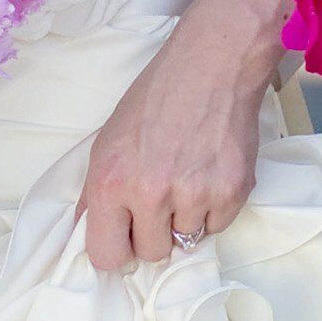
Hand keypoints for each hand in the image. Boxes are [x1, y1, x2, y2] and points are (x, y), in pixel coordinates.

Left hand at [80, 0, 274, 270]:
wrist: (212, 64)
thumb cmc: (156, 98)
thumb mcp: (108, 140)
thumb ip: (97, 191)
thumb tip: (89, 230)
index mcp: (111, 182)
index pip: (106, 256)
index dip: (117, 248)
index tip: (125, 236)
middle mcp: (150, 194)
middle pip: (151, 253)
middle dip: (155, 233)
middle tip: (161, 199)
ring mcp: (194, 195)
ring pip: (188, 241)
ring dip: (186, 218)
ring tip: (188, 176)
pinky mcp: (232, 192)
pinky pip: (218, 226)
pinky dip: (214, 208)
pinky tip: (209, 172)